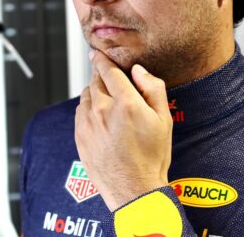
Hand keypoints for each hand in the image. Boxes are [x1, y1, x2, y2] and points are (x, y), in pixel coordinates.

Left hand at [74, 50, 171, 210]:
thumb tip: (139, 71)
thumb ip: (153, 89)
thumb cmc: (152, 157)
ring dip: (94, 92)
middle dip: (100, 75)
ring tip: (107, 100)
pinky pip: (80, 113)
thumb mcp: (163, 120)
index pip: (109, 71)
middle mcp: (103, 111)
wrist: (134, 190)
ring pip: (86, 95)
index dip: (102, 59)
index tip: (98, 53)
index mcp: (126, 103)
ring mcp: (88, 124)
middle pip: (95, 80)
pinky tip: (99, 117)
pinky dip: (87, 108)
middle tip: (108, 76)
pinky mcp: (80, 137)